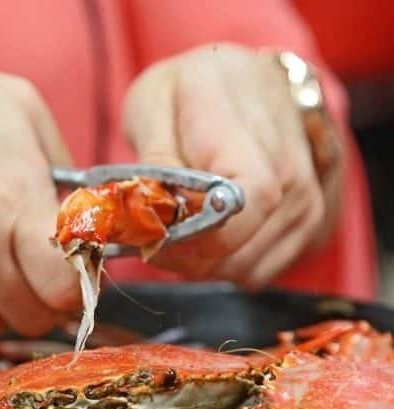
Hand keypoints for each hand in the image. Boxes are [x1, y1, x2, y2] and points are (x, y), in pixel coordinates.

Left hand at [123, 45, 342, 286]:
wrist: (247, 82)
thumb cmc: (190, 94)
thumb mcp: (153, 106)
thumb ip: (156, 160)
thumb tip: (157, 211)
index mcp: (243, 121)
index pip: (244, 199)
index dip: (198, 235)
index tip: (159, 234)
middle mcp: (288, 162)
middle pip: (239, 245)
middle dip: (186, 255)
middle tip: (157, 235)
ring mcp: (305, 196)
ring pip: (243, 267)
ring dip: (202, 263)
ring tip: (184, 227)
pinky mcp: (309, 224)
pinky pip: (256, 273)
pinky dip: (224, 265)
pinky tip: (212, 232)